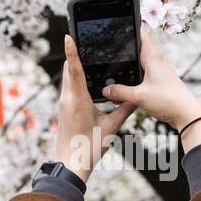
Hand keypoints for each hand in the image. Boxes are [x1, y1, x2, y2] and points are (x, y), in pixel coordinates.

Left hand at [55, 35, 136, 182]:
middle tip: (83, 39)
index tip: (69, 36)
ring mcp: (63, 104)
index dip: (72, 51)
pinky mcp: (63, 109)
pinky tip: (85, 79)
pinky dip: (75, 79)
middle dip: (76, 55)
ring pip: (68, 78)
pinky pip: (68, 88)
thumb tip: (137, 96)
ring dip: (75, 67)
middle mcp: (67, 99)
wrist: (71, 165)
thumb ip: (124, 109)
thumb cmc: (90, 148)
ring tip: (85, 54)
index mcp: (78, 100)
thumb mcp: (112, 127)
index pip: (74, 69)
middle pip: (69, 70)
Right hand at [102, 25, 200, 149]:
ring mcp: (157, 70)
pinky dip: (131, 77)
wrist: (187, 114)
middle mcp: (155, 60)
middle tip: (105, 48)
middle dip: (121, 48)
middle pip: (135, 47)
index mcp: (152, 56)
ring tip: (111, 70)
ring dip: (126, 66)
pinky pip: (140, 74)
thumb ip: (120, 92)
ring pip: (137, 62)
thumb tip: (106, 89)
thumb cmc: (169, 100)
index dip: (129, 23)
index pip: (140, 31)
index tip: (117, 18)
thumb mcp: (139, 96)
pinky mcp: (157, 81)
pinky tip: (122, 87)